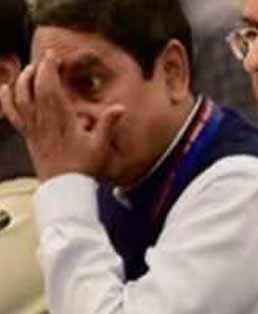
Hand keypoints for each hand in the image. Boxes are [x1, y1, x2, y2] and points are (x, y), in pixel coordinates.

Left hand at [0, 52, 123, 181]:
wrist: (63, 187)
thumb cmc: (82, 168)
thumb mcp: (100, 146)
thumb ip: (108, 125)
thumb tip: (120, 108)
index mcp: (61, 119)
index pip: (50, 86)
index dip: (49, 68)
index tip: (52, 56)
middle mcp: (44, 120)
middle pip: (34, 87)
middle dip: (38, 69)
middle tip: (46, 60)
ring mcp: (33, 127)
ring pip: (20, 96)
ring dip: (23, 80)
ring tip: (30, 70)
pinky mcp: (27, 135)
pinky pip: (12, 113)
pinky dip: (7, 99)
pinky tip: (6, 89)